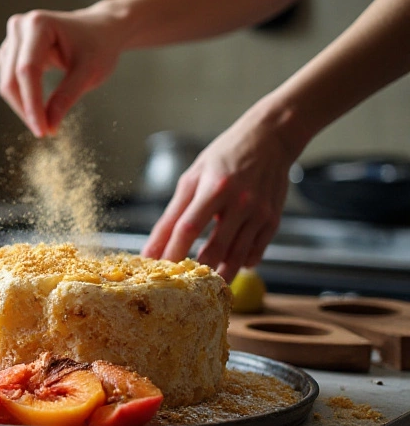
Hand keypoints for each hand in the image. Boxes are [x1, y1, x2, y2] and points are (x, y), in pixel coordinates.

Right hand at [0, 3, 125, 136]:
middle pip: (12, 78)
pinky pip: (9, 80)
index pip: (27, 70)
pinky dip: (22, 98)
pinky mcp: (11, 50)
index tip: (43, 130)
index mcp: (38, 24)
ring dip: (23, 106)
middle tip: (45, 131)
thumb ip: (67, 97)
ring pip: (8, 82)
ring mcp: (12, 38)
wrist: (101, 31)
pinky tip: (38, 106)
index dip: (32, 103)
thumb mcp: (89, 72)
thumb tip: (50, 125)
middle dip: (26, 109)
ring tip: (46, 120)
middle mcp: (20, 27)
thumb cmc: (99, 46)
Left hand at [141, 106, 301, 278]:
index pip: (188, 227)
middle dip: (197, 270)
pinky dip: (240, 263)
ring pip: (237, 256)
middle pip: (215, 248)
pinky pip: (255, 252)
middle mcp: (240, 202)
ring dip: (219, 274)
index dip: (172, 251)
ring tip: (204, 285)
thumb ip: (173, 213)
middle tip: (182, 285)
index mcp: (214, 187)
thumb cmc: (224, 157)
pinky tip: (229, 266)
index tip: (158, 268)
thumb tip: (153, 247)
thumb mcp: (193, 177)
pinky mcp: (273, 221)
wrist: (270, 140)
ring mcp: (260, 213)